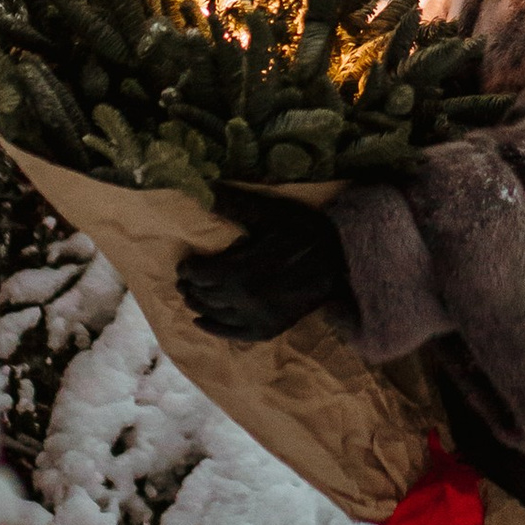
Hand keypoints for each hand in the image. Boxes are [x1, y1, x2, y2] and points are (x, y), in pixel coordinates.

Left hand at [175, 194, 351, 343]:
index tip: (185, 263)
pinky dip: (215, 329)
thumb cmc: (305, 233)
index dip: (189, 268)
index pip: (202, 274)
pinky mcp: (270, 328)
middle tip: (183, 279)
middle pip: (205, 294)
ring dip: (198, 305)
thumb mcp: (271, 213)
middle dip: (191, 286)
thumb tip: (205, 189)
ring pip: (215, 314)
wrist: (342, 262)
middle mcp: (247, 299)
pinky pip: (234, 334)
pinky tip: (201, 322)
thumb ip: (236, 204)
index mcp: (243, 270)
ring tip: (189, 296)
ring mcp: (259, 317)